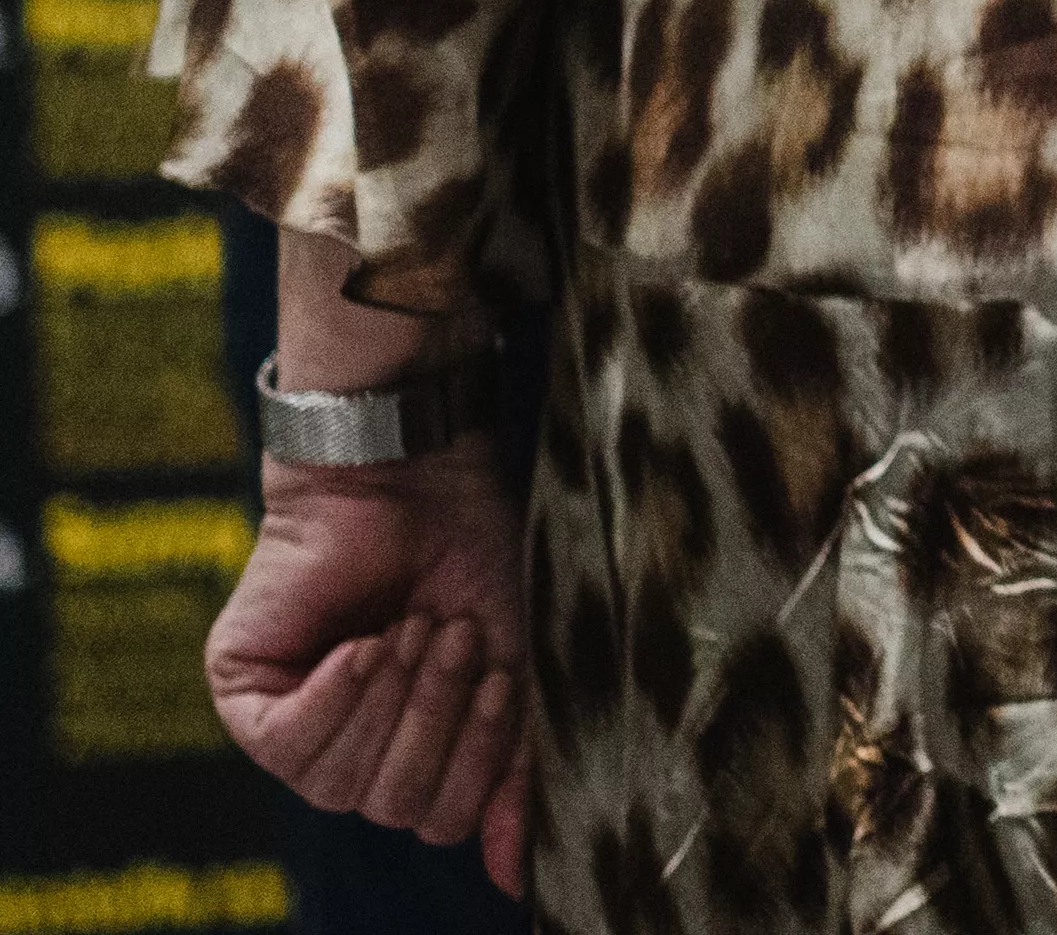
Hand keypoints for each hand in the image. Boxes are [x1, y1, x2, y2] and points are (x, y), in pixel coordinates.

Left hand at [212, 440, 533, 889]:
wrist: (416, 474)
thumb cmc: (474, 559)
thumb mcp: (516, 668)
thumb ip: (514, 770)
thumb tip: (510, 879)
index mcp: (413, 749)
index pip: (438, 818)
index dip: (477, 758)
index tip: (500, 672)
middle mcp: (347, 748)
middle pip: (391, 806)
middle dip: (436, 718)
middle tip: (451, 636)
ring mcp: (291, 723)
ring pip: (337, 783)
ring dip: (392, 698)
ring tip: (409, 626)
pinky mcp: (243, 690)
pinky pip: (284, 745)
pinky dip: (335, 696)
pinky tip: (361, 645)